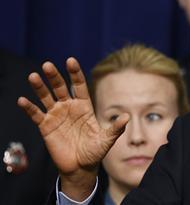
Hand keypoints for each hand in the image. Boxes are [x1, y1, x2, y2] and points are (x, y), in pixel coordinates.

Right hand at [17, 57, 128, 199]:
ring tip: (33, 76)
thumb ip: (116, 128)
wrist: (81, 167)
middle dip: (54, 76)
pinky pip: (36, 115)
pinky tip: (22, 100)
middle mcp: (69, 107)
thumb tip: (126, 117)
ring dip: (39, 87)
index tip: (70, 61)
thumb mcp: (107, 140)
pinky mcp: (46, 126)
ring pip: (46, 97)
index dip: (75, 73)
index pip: (79, 85)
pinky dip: (29, 108)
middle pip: (60, 87)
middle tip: (47, 65)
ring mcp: (57, 115)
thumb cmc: (95, 151)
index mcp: (84, 106)